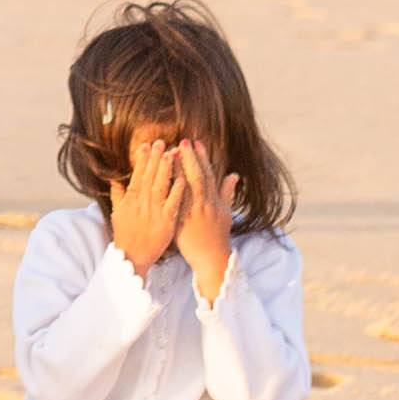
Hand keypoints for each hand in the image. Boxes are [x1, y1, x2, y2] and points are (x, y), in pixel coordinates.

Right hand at [108, 135, 189, 275]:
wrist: (132, 257)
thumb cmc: (125, 235)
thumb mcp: (117, 213)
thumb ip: (117, 195)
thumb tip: (114, 179)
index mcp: (131, 199)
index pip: (137, 174)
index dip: (143, 159)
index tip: (147, 145)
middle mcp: (142, 203)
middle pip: (149, 176)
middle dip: (156, 158)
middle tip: (162, 142)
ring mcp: (154, 212)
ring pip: (160, 186)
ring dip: (166, 170)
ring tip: (172, 153)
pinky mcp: (166, 223)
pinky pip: (172, 205)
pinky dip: (176, 192)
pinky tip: (182, 180)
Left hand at [170, 136, 234, 296]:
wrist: (212, 258)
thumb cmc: (218, 235)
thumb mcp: (226, 212)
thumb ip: (227, 192)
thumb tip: (233, 174)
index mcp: (214, 200)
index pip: (209, 174)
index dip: (203, 158)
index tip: (197, 143)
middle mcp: (205, 204)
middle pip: (198, 177)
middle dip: (191, 158)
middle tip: (184, 141)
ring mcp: (194, 213)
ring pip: (187, 187)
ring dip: (180, 170)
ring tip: (173, 153)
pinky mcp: (182, 222)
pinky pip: (175, 203)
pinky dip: (171, 190)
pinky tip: (165, 179)